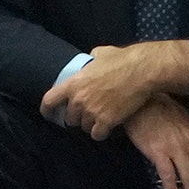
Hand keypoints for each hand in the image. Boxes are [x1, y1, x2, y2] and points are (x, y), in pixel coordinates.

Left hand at [39, 44, 162, 140]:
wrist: (142, 71)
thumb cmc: (122, 59)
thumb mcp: (100, 53)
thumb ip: (90, 62)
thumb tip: (91, 62)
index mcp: (74, 83)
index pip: (50, 100)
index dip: (47, 109)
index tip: (48, 114)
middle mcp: (79, 100)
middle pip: (70, 118)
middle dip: (78, 116)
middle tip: (88, 111)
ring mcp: (92, 112)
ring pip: (84, 127)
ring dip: (90, 124)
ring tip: (100, 117)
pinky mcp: (106, 121)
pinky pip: (97, 134)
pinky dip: (101, 132)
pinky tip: (108, 126)